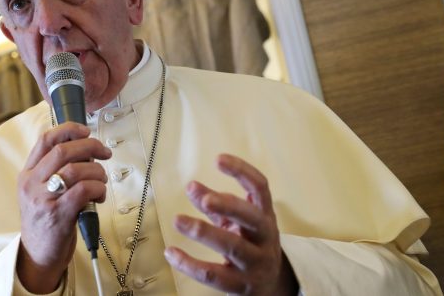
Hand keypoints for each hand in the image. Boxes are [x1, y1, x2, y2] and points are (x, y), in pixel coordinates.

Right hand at [17, 122, 110, 292]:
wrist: (37, 255)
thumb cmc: (45, 221)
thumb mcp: (39, 191)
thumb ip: (54, 170)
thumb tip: (87, 151)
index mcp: (27, 174)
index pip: (45, 139)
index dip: (69, 129)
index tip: (86, 130)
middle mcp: (32, 183)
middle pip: (63, 150)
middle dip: (90, 146)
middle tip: (104, 152)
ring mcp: (44, 199)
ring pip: (76, 169)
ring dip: (97, 171)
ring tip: (101, 181)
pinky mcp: (59, 214)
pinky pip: (84, 190)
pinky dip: (98, 188)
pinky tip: (99, 195)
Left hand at [164, 154, 297, 294]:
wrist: (272, 285)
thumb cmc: (250, 244)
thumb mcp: (236, 221)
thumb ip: (215, 203)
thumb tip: (192, 186)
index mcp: (265, 215)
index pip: (260, 188)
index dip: (242, 171)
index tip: (219, 159)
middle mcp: (265, 237)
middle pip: (251, 218)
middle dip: (228, 206)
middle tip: (205, 199)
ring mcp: (255, 262)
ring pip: (232, 246)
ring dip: (204, 232)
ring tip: (178, 220)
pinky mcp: (241, 285)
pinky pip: (214, 275)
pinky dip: (189, 264)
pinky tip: (171, 253)